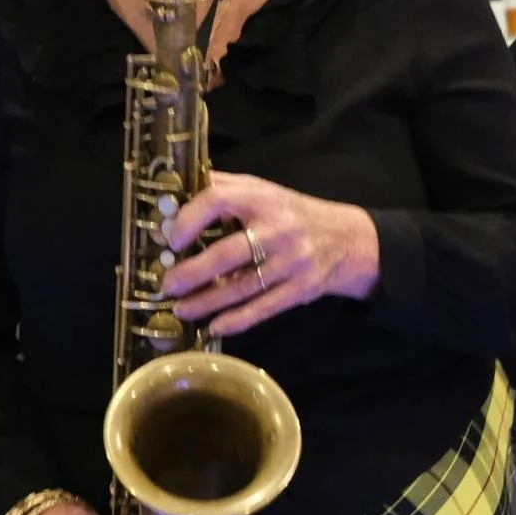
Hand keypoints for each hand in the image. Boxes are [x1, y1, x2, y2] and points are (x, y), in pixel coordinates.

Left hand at [163, 172, 380, 337]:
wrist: (348, 239)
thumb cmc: (293, 214)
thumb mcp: (264, 191)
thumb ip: (225, 188)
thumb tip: (175, 192)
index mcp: (263, 198)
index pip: (219, 199)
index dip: (190, 218)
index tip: (172, 240)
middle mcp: (279, 228)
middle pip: (229, 252)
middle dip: (192, 272)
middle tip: (167, 285)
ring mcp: (293, 260)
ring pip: (243, 286)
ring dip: (207, 301)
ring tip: (181, 309)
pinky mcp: (303, 288)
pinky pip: (265, 307)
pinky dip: (238, 320)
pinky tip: (215, 327)